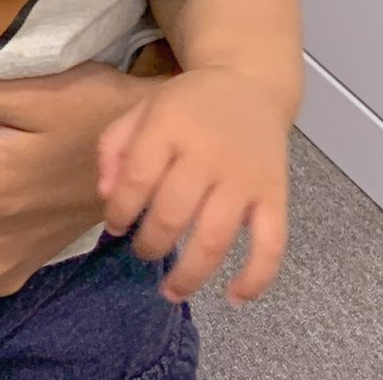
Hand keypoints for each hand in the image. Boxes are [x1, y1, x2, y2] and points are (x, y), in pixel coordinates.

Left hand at [97, 67, 290, 303]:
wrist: (249, 84)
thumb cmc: (189, 104)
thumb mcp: (144, 108)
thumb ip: (115, 146)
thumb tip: (106, 197)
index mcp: (170, 124)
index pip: (138, 178)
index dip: (121, 211)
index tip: (115, 227)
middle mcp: (208, 152)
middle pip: (172, 213)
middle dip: (150, 244)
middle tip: (142, 252)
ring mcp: (244, 177)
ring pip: (215, 238)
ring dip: (190, 274)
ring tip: (171, 290)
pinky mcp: (275, 195)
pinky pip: (271, 244)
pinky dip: (255, 278)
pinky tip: (233, 298)